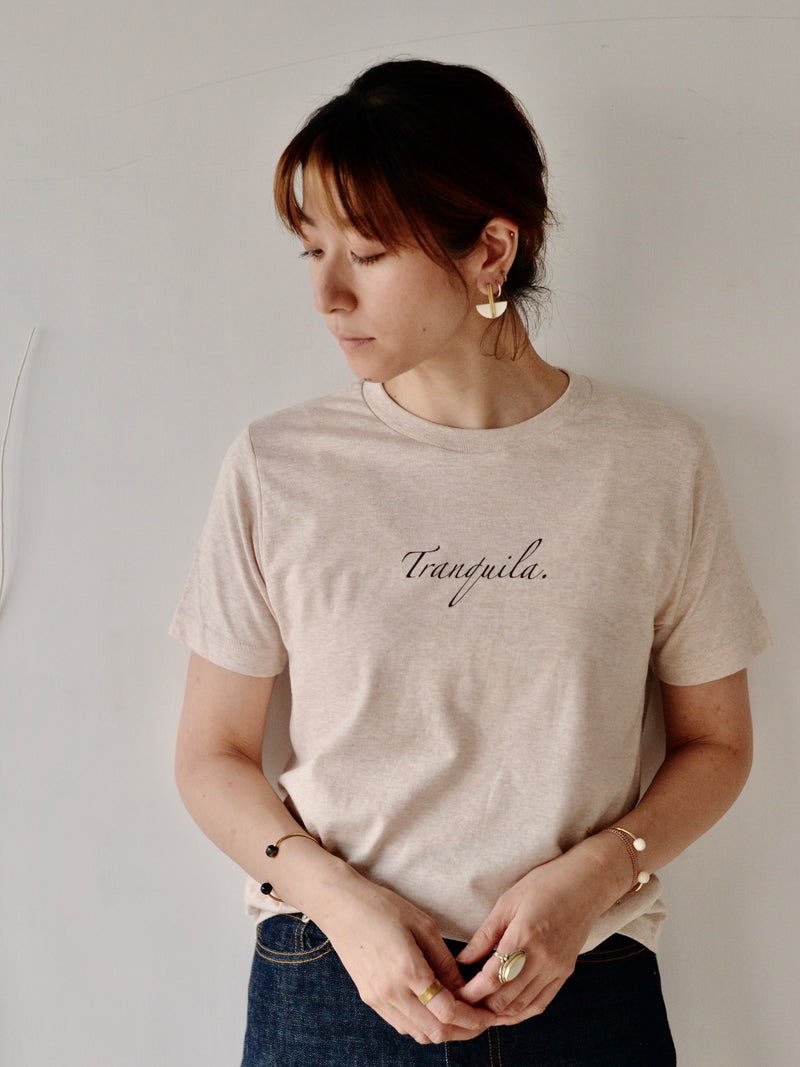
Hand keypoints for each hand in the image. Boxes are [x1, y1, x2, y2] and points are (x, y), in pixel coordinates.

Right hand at [317, 867, 495, 1043]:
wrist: (340, 906)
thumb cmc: (383, 906)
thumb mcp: (423, 925)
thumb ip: (445, 961)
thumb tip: (465, 988)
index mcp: (407, 969)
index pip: (448, 1011)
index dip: (473, 1018)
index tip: (489, 1015)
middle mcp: (391, 992)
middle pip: (436, 1032)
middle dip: (464, 1031)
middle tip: (481, 1020)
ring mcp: (377, 999)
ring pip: (419, 1034)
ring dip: (443, 1031)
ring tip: (461, 1015)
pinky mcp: (369, 999)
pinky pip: (402, 1025)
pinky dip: (423, 1025)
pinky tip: (433, 1008)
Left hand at [455, 844, 624, 1023]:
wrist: (586, 883)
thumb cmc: (544, 884)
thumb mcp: (507, 903)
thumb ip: (484, 936)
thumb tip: (461, 961)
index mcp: (524, 937)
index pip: (491, 979)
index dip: (470, 993)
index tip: (454, 994)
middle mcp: (542, 959)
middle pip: (505, 999)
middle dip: (480, 1006)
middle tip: (462, 1002)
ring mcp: (556, 969)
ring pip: (522, 1007)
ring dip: (498, 1013)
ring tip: (478, 1009)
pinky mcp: (565, 973)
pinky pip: (540, 1003)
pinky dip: (521, 1012)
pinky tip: (505, 1010)